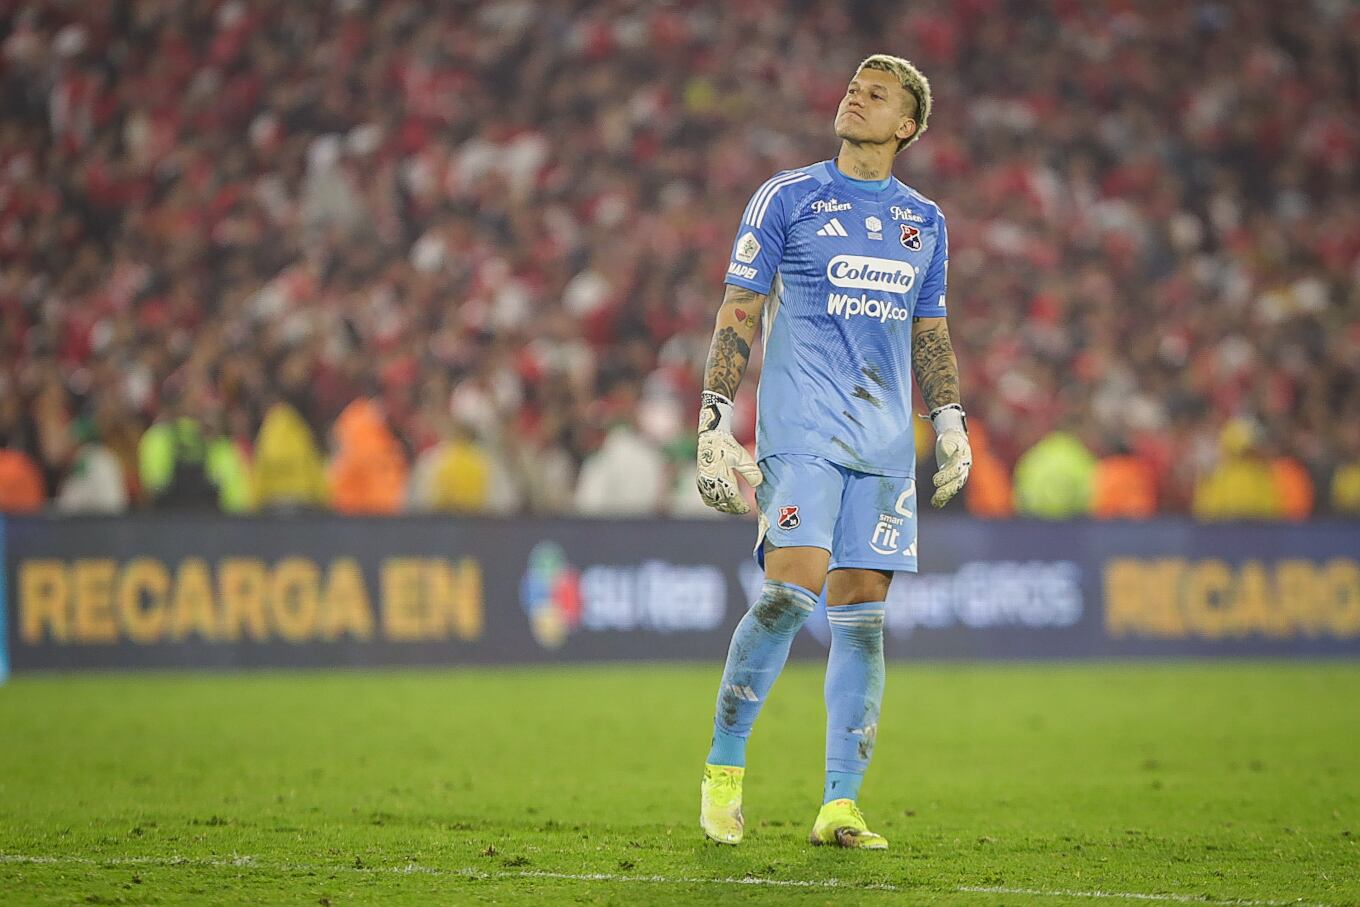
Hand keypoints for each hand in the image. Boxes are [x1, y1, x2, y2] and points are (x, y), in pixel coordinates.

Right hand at [696, 391, 762, 513]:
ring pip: (713, 502)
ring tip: (732, 506)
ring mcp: (703, 483)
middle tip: (742, 509)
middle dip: (733, 508)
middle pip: (723, 504)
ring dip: (723, 506)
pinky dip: (715, 502)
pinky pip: (706, 498)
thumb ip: (751, 472)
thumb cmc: (728, 447)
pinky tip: (721, 499)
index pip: (733, 499)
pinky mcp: (700, 481)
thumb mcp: (743, 458)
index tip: (748, 509)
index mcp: (722, 479)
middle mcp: (711, 483)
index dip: (740, 506)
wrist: (711, 437)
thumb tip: (757, 485)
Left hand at [929, 404, 970, 507]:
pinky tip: (936, 504)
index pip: (956, 468)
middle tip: (937, 494)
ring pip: (953, 487)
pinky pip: (949, 489)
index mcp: (963, 457)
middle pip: (957, 481)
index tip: (935, 481)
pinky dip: (943, 497)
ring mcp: (959, 474)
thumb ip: (948, 442)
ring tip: (935, 502)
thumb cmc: (951, 437)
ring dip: (944, 495)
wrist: (955, 439)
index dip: (946, 475)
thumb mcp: (949, 437)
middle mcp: (964, 468)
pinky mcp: (953, 479)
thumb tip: (946, 446)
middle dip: (947, 488)